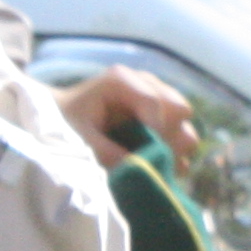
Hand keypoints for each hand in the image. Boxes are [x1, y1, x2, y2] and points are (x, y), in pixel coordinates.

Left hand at [57, 61, 200, 166]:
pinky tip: (153, 166)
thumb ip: (106, 153)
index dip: (154, 132)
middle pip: (180, 110)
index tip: (143, 158)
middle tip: (147, 160)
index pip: (154, 102)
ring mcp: (159, 100)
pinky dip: (172, 156)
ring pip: (186, 127)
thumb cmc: (68, 123)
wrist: (64, 120)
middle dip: (168, 140)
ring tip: (151, 165)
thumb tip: (140, 170)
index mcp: (122, 80)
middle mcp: (146, 84)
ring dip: (173, 150)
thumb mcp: (79, 137)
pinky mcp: (164, 119)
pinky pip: (183, 139)